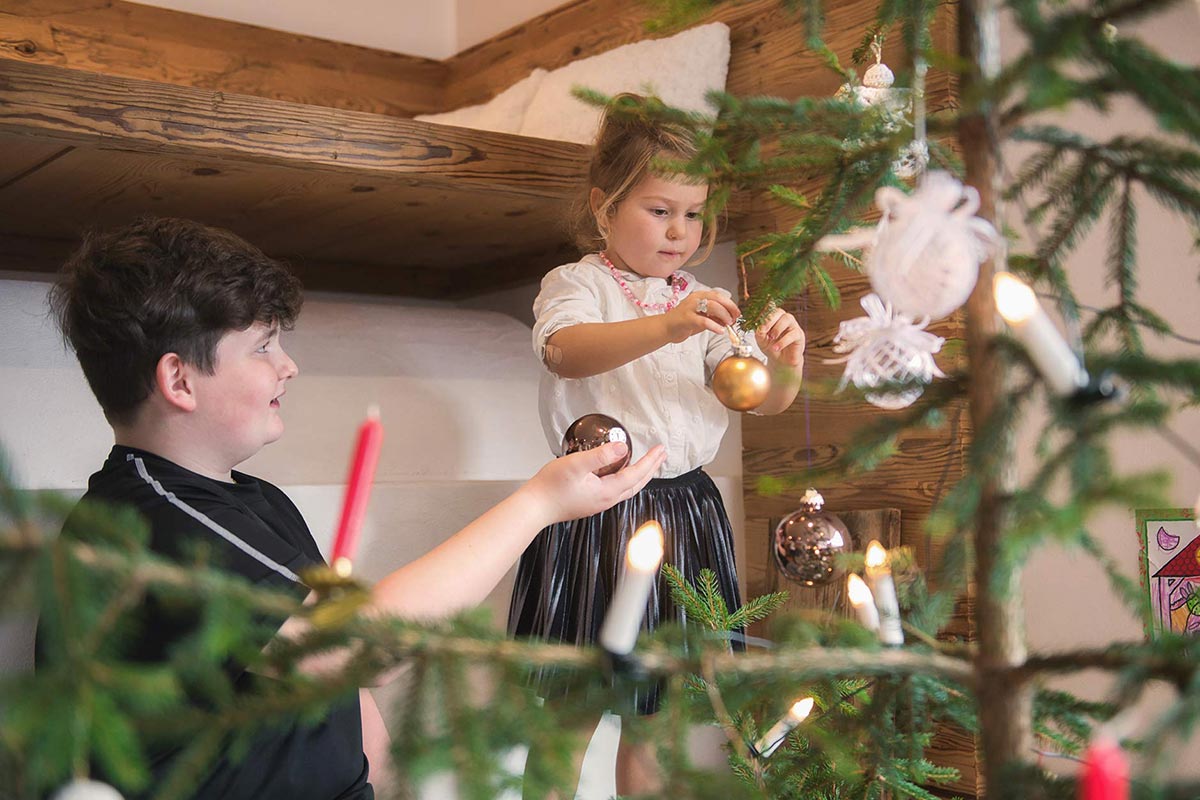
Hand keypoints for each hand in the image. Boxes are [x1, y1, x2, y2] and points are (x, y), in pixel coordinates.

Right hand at [520, 442, 666, 525]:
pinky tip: (621, 474)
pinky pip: (616, 490)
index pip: (636, 474)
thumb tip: (622, 448)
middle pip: (637, 483)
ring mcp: (598, 503)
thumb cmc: (550, 487)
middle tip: (661, 455)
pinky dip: (627, 480)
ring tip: (647, 464)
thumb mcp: (576, 464)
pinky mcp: (590, 502)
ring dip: (641, 475)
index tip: (660, 449)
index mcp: (607, 491)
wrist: (534, 507)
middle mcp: (606, 499)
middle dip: (651, 468)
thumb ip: (600, 455)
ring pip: (628, 488)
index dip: (650, 460)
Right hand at [663, 290, 740, 343]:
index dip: (730, 304)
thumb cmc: (684, 323)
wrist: (665, 328)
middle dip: (729, 309)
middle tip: (734, 319)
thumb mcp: (702, 318)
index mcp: (700, 296)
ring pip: (712, 307)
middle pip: (717, 299)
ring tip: (727, 324)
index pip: (719, 296)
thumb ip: (714, 317)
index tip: (737, 313)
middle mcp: (695, 298)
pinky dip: (714, 326)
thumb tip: (729, 320)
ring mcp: (690, 307)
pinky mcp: (686, 318)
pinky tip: (720, 331)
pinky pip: (703, 321)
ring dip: (723, 315)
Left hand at [756, 307, 805, 367]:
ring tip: (771, 338)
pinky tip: (776, 347)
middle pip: (779, 311)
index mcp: (774, 318)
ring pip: (788, 318)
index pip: (770, 308)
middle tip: (764, 329)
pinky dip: (783, 341)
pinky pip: (793, 334)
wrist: (781, 362)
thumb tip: (759, 327)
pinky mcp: (799, 335)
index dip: (764, 313)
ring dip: (777, 328)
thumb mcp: (761, 341)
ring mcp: (793, 326)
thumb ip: (759, 333)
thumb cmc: (771, 348)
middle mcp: (784, 319)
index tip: (757, 321)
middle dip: (770, 319)